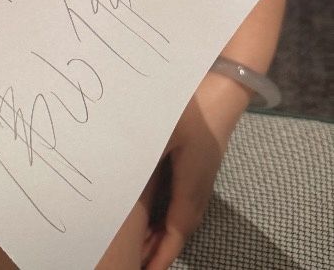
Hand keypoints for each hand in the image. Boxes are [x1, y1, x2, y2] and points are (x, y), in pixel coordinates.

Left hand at [142, 74, 248, 269]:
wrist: (220, 86)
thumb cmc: (191, 108)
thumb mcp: (161, 130)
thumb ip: (141, 154)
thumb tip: (117, 175)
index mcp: (192, 183)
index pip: (177, 230)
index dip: (161, 254)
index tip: (144, 269)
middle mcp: (199, 184)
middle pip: (180, 227)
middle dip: (159, 248)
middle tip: (136, 262)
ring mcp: (200, 174)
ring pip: (182, 214)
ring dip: (163, 232)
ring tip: (139, 246)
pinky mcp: (197, 162)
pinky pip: (182, 199)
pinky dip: (166, 214)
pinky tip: (150, 211)